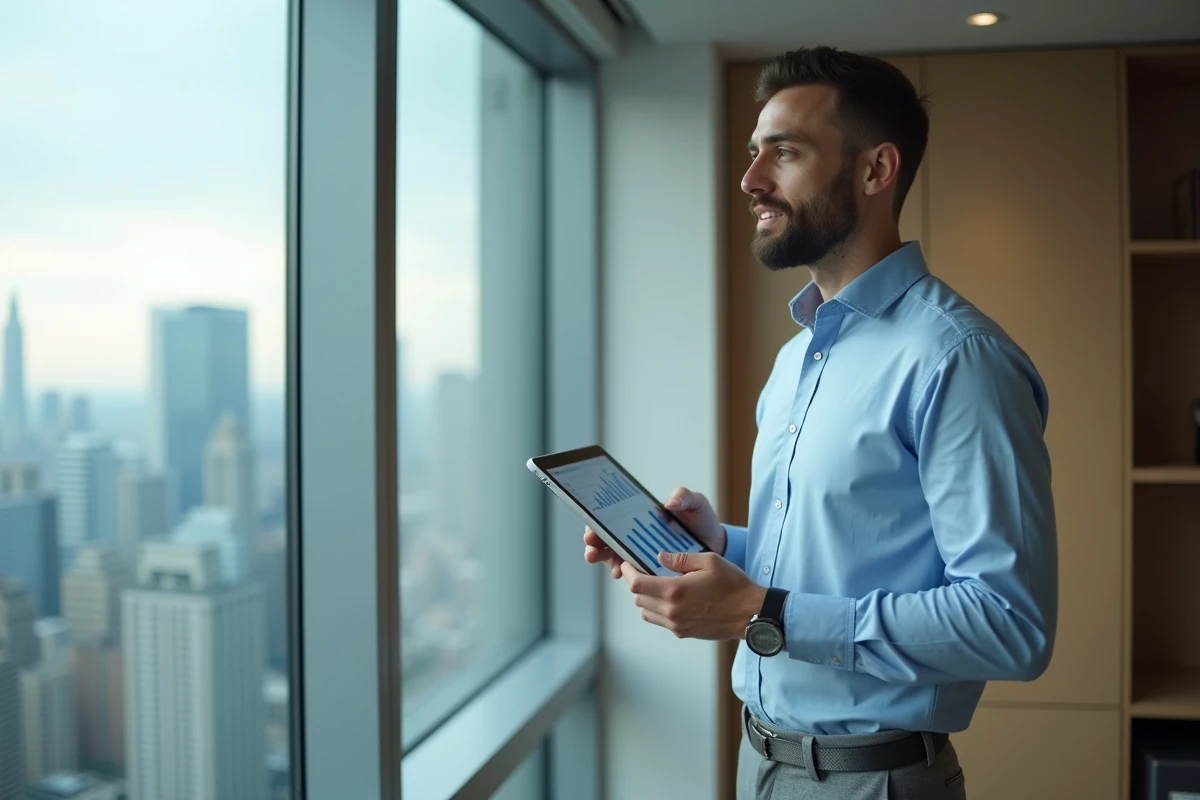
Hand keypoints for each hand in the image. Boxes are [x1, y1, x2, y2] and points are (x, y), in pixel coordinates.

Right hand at [582, 487, 726, 578]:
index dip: (597, 525)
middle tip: (593, 551)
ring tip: (613, 569)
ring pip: (614, 557)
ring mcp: (640, 553)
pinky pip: (632, 574)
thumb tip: (669, 503)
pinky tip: (624, 577)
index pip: (611, 518)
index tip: (593, 532)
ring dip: (607, 562)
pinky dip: (624, 575)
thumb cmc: (701, 520)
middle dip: (595, 546)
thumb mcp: (695, 503)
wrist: (716, 545)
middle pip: (605, 540)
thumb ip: (684, 496)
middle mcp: (634, 535)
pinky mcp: (649, 569)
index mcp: (639, 516)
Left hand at [621, 552, 765, 640]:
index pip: (637, 584)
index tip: (627, 564)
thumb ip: (681, 559)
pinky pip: (660, 621)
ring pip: (646, 612)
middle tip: (643, 571)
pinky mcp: (684, 633)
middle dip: (636, 584)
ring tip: (656, 585)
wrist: (751, 614)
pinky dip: (658, 609)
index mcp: (675, 591)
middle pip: (638, 599)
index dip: (627, 572)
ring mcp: (677, 625)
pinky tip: (671, 598)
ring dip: (645, 598)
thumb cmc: (733, 586)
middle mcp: (672, 611)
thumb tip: (660, 557)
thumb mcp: (709, 561)